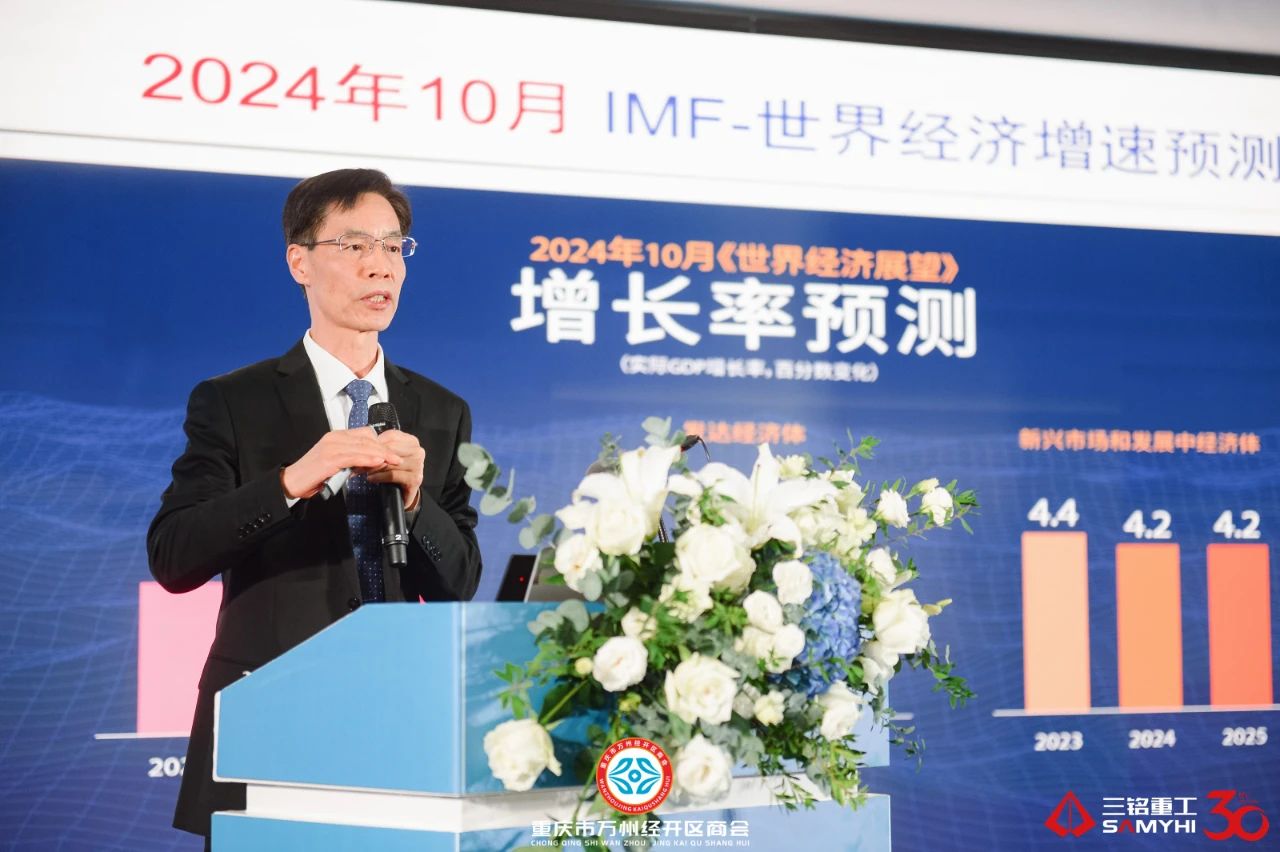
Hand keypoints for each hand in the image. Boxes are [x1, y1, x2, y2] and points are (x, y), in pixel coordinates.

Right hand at [281, 427, 401, 499]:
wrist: (292, 482)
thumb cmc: (314, 474)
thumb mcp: (336, 463)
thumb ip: (352, 459)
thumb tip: (370, 462)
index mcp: (336, 436)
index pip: (364, 433)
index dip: (380, 442)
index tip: (391, 452)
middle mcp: (334, 438)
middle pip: (366, 438)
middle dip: (384, 448)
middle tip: (397, 457)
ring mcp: (331, 447)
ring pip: (363, 446)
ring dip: (380, 454)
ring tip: (393, 461)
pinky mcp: (329, 459)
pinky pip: (354, 456)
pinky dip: (368, 459)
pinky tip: (378, 463)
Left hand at [366, 429, 425, 509]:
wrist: (405, 491)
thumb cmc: (396, 471)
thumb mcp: (388, 455)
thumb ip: (381, 447)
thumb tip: (364, 444)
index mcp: (412, 441)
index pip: (391, 436)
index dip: (374, 442)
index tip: (361, 448)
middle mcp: (418, 451)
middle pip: (390, 449)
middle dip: (372, 455)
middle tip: (358, 461)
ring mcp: (418, 465)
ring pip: (390, 462)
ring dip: (373, 467)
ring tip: (363, 470)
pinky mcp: (415, 478)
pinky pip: (392, 475)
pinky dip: (379, 477)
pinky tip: (371, 478)